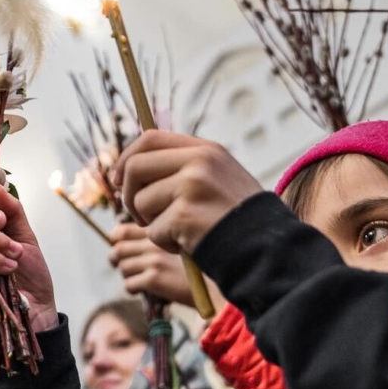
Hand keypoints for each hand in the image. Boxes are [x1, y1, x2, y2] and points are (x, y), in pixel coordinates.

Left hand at [108, 222, 225, 311]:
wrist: (218, 283)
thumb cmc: (203, 263)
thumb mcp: (183, 240)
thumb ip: (162, 237)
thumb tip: (132, 241)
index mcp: (161, 229)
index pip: (123, 230)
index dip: (117, 238)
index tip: (120, 245)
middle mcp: (155, 242)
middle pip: (118, 248)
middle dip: (117, 258)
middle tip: (123, 265)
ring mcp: (154, 260)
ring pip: (123, 267)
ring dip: (127, 274)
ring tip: (139, 278)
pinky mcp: (155, 279)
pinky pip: (130, 285)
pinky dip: (134, 289)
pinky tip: (145, 290)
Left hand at [114, 131, 263, 253]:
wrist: (267, 250)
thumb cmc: (238, 221)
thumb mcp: (218, 180)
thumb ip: (184, 168)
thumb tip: (131, 168)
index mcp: (207, 150)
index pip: (149, 139)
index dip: (126, 159)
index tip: (119, 181)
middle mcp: (200, 162)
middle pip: (135, 167)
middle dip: (129, 195)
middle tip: (141, 217)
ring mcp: (192, 187)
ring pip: (141, 202)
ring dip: (152, 225)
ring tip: (180, 233)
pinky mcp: (186, 215)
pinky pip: (153, 230)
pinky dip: (165, 243)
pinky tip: (190, 245)